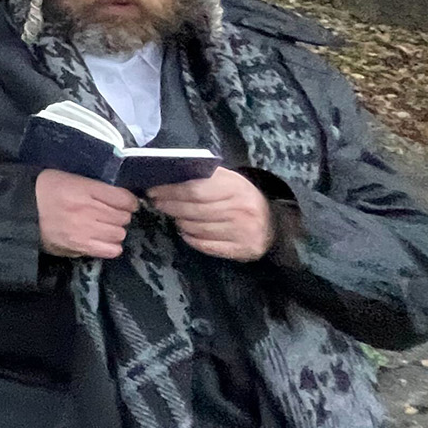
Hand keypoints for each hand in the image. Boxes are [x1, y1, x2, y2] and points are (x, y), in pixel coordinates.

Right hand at [36, 168, 139, 259]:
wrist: (20, 211)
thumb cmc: (45, 190)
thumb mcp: (69, 177)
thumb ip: (94, 187)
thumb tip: (120, 198)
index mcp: (83, 189)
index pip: (123, 198)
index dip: (129, 201)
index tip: (125, 203)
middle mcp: (86, 210)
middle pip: (123, 217)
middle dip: (120, 215)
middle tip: (111, 214)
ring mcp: (83, 230)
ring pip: (119, 233)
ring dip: (115, 230)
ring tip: (105, 227)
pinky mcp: (79, 246)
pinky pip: (110, 251)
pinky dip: (111, 246)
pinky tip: (102, 240)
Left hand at [148, 168, 274, 261]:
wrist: (273, 223)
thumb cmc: (242, 198)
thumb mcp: (229, 181)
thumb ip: (204, 179)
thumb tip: (169, 177)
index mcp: (235, 187)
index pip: (195, 190)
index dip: (170, 191)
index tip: (154, 191)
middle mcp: (240, 209)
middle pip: (194, 210)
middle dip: (170, 206)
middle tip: (157, 203)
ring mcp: (242, 230)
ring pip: (198, 228)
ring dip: (180, 222)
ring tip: (174, 217)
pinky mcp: (242, 249)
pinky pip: (207, 245)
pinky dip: (192, 239)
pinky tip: (186, 233)